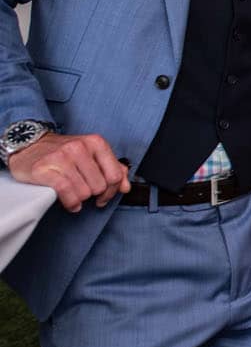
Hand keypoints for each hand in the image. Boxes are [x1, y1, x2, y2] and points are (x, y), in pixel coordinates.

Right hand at [6, 132, 130, 212]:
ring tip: (74, 194)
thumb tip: (126, 187)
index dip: (112, 191)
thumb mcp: (91, 154)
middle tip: (84, 192)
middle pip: (100, 186)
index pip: (114, 175)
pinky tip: (70, 203)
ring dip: (80, 198)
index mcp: (95, 142)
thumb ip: (112, 168)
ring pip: (84, 192)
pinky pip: (67, 192)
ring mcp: (61, 158)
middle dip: (93, 194)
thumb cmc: (62, 152)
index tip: (104, 196)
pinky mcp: (44, 169)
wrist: (28, 145)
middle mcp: (79, 147)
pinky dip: (71, 203)